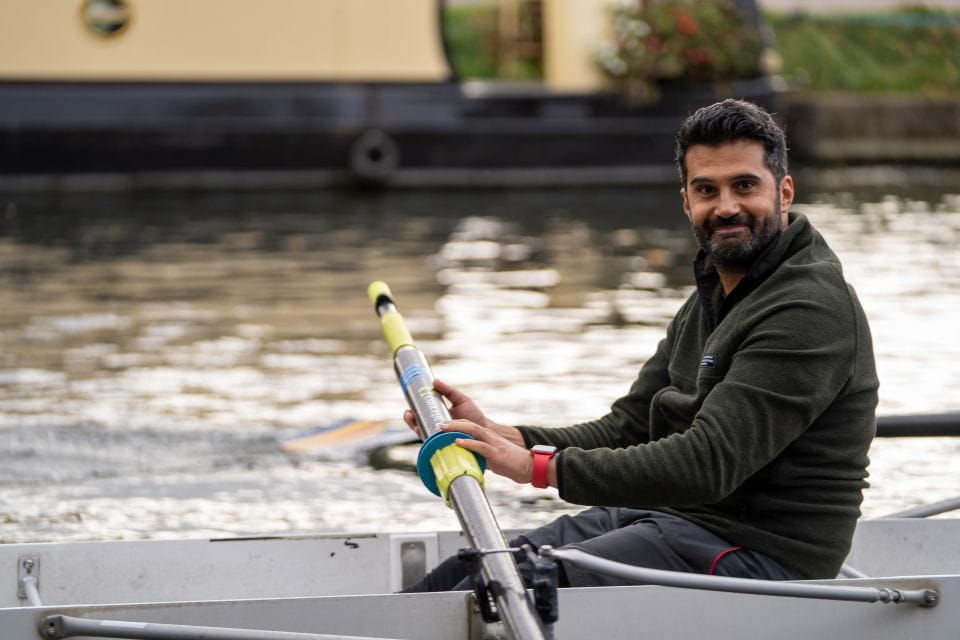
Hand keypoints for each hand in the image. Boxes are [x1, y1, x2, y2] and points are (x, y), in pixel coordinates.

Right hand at [403, 379, 523, 445]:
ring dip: (414, 427)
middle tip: (408, 413)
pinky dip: (425, 438)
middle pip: (417, 424)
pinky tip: (422, 433)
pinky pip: (430, 443)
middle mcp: (436, 427)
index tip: (410, 404)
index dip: (413, 410)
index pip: (421, 413)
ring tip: (411, 419)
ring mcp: (439, 437)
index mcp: (438, 416)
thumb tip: (434, 381)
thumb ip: (448, 391)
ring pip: (421, 433)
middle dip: (410, 419)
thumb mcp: (460, 399)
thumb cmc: (473, 415)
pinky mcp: (443, 445)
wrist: (484, 430)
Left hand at [440, 419, 533, 484]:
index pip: (467, 425)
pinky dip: (468, 443)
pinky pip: (481, 445)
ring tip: (442, 428)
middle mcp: (488, 436)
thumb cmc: (508, 462)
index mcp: (486, 436)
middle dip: (451, 422)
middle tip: (436, 424)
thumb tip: (461, 460)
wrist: (528, 466)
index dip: (453, 423)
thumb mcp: (489, 456)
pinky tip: (458, 442)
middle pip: (468, 424)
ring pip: (473, 430)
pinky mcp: (496, 452)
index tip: (439, 424)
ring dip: (456, 428)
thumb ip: (476, 454)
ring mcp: (492, 443)